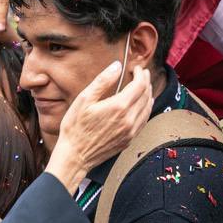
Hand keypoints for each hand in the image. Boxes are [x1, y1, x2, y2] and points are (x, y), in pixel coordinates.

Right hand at [45, 62, 152, 193]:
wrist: (74, 156)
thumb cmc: (75, 128)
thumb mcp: (84, 99)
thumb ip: (102, 81)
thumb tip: (117, 66)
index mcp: (118, 107)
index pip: (139, 85)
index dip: (141, 74)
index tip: (137, 68)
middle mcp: (129, 119)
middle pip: (146, 96)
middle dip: (146, 82)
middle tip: (143, 74)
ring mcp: (131, 132)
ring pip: (148, 109)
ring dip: (148, 95)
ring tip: (144, 86)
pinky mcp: (129, 140)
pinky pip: (144, 121)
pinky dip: (146, 110)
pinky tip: (142, 106)